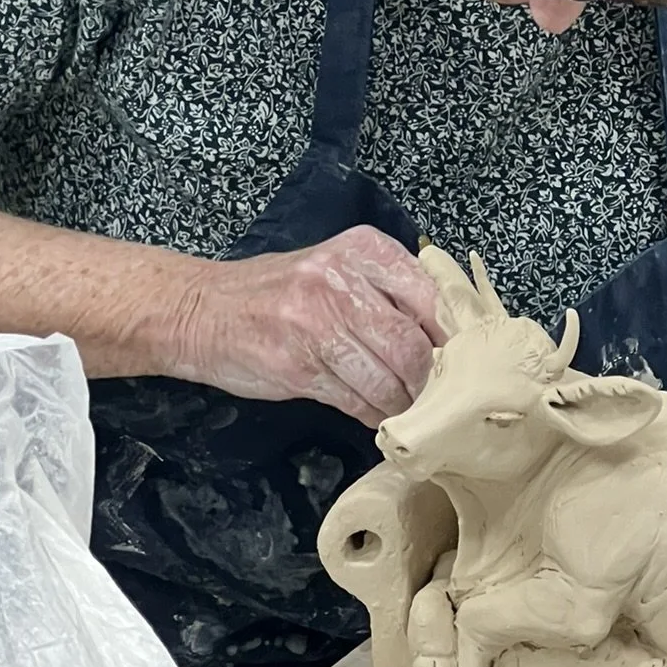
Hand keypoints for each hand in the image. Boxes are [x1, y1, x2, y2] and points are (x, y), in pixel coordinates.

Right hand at [165, 226, 444, 426]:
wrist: (199, 310)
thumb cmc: (279, 293)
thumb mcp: (336, 268)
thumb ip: (389, 293)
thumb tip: (448, 339)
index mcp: (363, 249)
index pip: (432, 297)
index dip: (454, 338)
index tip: (466, 362)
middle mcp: (340, 280)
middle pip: (414, 344)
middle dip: (431, 380)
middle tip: (441, 397)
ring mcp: (316, 322)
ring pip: (387, 378)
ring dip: (403, 404)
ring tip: (409, 411)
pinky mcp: (297, 365)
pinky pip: (355, 400)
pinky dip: (374, 415)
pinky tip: (377, 416)